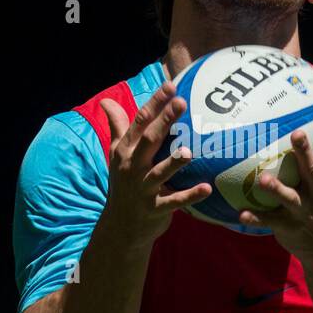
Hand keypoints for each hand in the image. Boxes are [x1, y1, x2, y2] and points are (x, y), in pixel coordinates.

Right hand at [100, 83, 211, 248]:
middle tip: (181, 103)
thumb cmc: (123, 184)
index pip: (139, 122)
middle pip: (149, 140)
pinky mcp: (155, 209)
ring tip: (189, 151)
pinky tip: (207, 188)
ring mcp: (143, 189)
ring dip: (174, 162)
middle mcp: (133, 167)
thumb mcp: (116, 155)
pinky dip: (190, 196)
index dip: (154, 104)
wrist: (120, 226)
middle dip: (164, 122)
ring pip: (160, 173)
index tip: (170, 86)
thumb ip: (117, 127)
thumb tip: (105, 100)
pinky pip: (174, 201)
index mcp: (126, 151)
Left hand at [238, 107, 312, 260]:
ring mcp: (303, 212)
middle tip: (296, 133)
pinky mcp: (287, 227)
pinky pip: (269, 222)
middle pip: (311, 171)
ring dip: (276, 189)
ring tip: (261, 179)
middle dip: (304, 153)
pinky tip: (241, 213)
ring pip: (289, 198)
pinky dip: (256, 219)